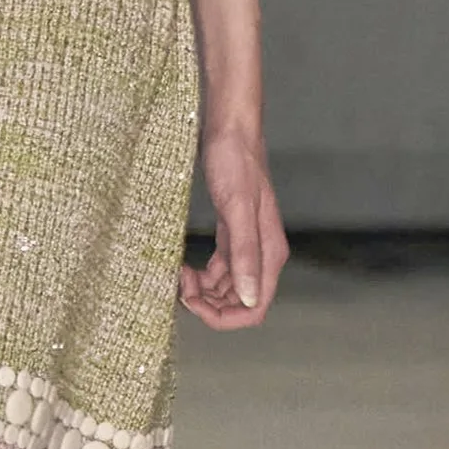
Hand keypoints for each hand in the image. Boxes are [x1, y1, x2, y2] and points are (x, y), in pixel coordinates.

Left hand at [179, 123, 287, 329]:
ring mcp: (247, 245)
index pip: (255, 308)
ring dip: (203, 291)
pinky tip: (183, 266)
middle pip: (239, 302)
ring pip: (227, 288)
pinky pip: (219, 269)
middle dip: (208, 303)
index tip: (192, 301)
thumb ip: (245, 255)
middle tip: (179, 284)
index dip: (224, 317)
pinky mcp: (232, 235)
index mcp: (269, 254)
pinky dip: (202, 275)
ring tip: (178, 274)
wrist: (231, 132)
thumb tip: (250, 298)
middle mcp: (262, 254)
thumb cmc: (235, 163)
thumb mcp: (236, 210)